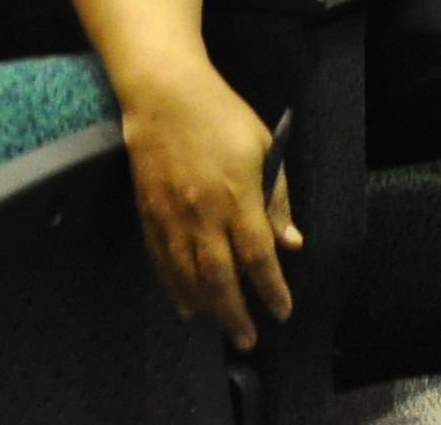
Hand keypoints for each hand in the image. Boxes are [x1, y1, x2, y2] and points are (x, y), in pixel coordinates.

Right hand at [120, 65, 299, 348]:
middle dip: (235, 313)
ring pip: (187, 276)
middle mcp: (203, 215)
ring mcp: (172, 218)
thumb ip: (276, 198)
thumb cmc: (224, 119)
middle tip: (248, 339)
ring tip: (220, 326)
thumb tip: (291, 243)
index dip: (271, 289)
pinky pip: (161, 262)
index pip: (258, 256)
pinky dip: (173, 287)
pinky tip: (184, 304)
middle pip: (219, 277)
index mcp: (237, 198)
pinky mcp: (149, 215)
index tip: (282, 311)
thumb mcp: (265, 149)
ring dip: (205, 307)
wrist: (166, 100)